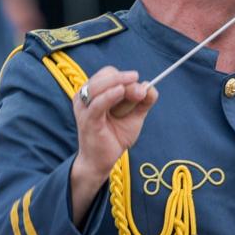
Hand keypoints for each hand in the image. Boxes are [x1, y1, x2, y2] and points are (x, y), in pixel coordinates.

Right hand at [69, 67, 157, 225]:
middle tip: (141, 92)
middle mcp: (86, 96)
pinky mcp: (87, 119)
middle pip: (106, 75)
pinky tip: (121, 92)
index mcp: (95, 92)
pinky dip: (110, 95)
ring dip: (121, 85)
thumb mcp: (134, 117)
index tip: (141, 88)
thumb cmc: (115, 137)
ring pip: (101, 85)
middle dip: (126, 80)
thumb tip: (150, 87)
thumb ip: (143, 102)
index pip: (109, 73)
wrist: (102, 161)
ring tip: (138, 94)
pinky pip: (98, 103)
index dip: (125, 77)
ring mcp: (84, 107)